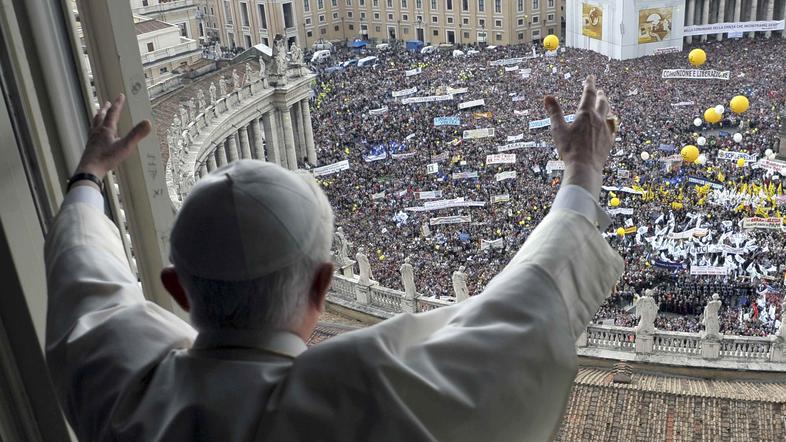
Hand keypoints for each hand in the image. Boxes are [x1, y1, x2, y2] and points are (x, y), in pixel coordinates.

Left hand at [75, 94, 151, 179]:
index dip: (118, 104)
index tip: (120, 96)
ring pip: (95, 124)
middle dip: (105, 109)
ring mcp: (93, 139)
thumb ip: (137, 134)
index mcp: (106, 129)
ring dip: (98, 117)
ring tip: (99, 114)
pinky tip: (96, 134)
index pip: (113, 113)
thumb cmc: (107, 158)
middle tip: (107, 103)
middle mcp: (98, 131)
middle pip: (101, 117)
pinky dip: (95, 129)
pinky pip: (92, 133)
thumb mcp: (125, 146)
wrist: (90, 170)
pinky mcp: (90, 147)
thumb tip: (148, 122)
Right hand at [544, 75, 615, 199]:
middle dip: (600, 95)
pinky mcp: (609, 141)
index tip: (590, 77)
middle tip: (599, 91)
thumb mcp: (558, 130)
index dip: (589, 84)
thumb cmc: (569, 149)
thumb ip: (554, 112)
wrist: (584, 168)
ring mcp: (605, 130)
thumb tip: (547, 97)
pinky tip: (610, 125)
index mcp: (585, 114)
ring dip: (606, 107)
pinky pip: (612, 128)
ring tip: (605, 105)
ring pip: (609, 114)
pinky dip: (610, 123)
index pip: (588, 94)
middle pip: (602, 102)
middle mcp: (598, 119)